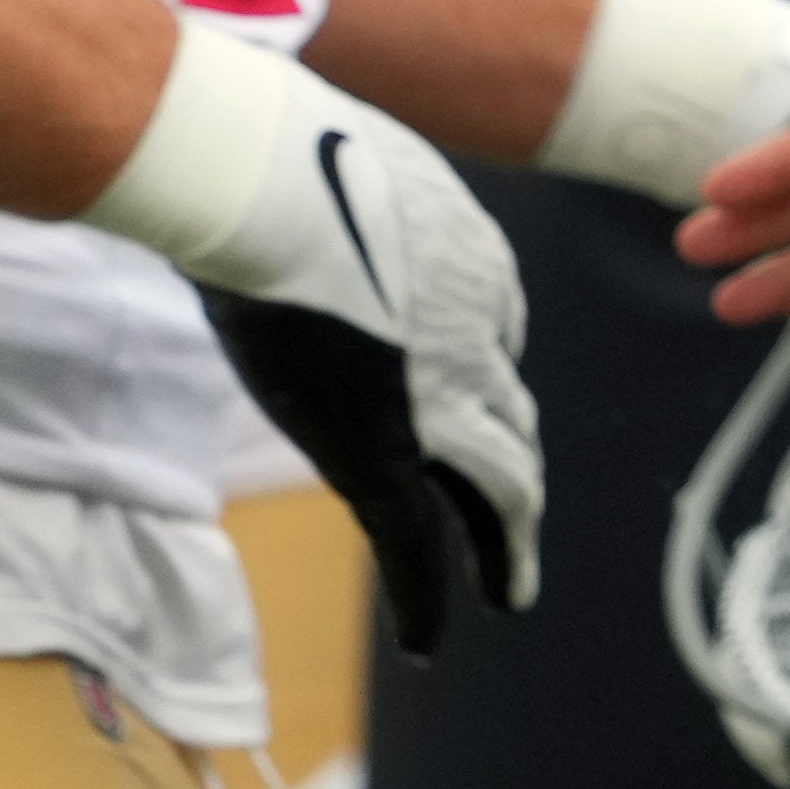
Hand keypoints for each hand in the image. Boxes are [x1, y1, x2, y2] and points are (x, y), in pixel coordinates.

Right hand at [93, 27, 540, 651]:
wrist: (268, 174)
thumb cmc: (281, 150)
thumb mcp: (340, 165)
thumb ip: (343, 200)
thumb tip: (286, 190)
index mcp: (479, 263)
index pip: (493, 340)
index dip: (478, 378)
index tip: (465, 409)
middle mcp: (484, 332)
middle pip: (513, 423)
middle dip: (517, 483)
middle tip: (521, 533)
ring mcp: (445, 391)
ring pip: (498, 489)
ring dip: (506, 548)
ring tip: (510, 591)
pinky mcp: (388, 444)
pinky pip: (420, 541)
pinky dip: (435, 593)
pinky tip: (438, 638)